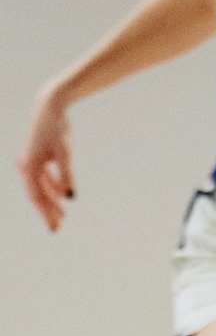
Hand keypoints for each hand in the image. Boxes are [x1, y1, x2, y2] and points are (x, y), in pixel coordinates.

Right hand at [18, 87, 75, 231]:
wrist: (50, 107)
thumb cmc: (57, 129)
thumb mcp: (64, 152)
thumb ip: (66, 174)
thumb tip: (69, 196)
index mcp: (29, 167)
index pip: (37, 196)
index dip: (45, 212)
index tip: (55, 226)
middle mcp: (27, 167)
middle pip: (37, 195)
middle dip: (47, 211)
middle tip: (57, 228)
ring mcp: (32, 163)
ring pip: (41, 187)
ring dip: (51, 200)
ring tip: (62, 215)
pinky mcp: (39, 158)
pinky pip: (45, 178)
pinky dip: (53, 186)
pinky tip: (63, 196)